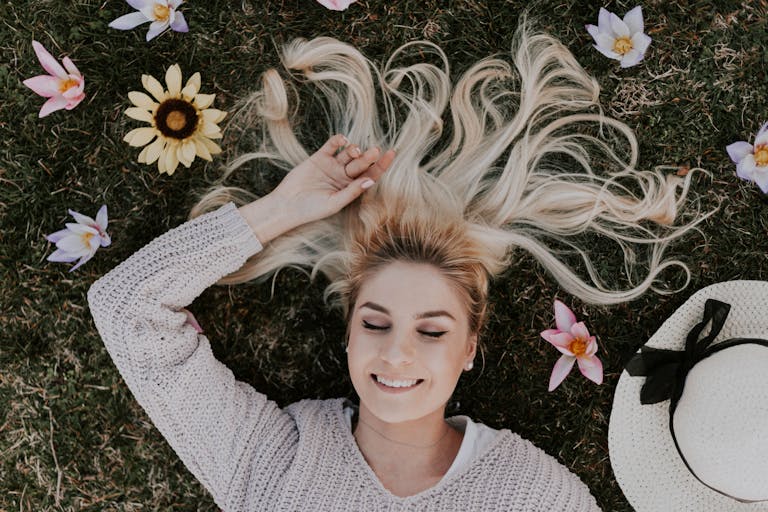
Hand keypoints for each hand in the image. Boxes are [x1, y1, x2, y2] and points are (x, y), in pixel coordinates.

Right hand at [270, 134, 394, 226]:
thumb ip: (352, 191)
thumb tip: (371, 180)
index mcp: (351, 188)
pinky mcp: (319, 157)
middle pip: (361, 163)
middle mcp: (344, 175)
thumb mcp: (335, 203)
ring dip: (354, 149)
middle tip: (375, 151)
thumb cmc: (312, 209)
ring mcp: (332, 165)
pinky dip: (338, 141)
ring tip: (354, 151)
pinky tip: (342, 141)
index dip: (381, 165)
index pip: (371, 174)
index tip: (391, 154)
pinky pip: (331, 146)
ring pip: (348, 153)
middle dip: (369, 157)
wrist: (287, 205)